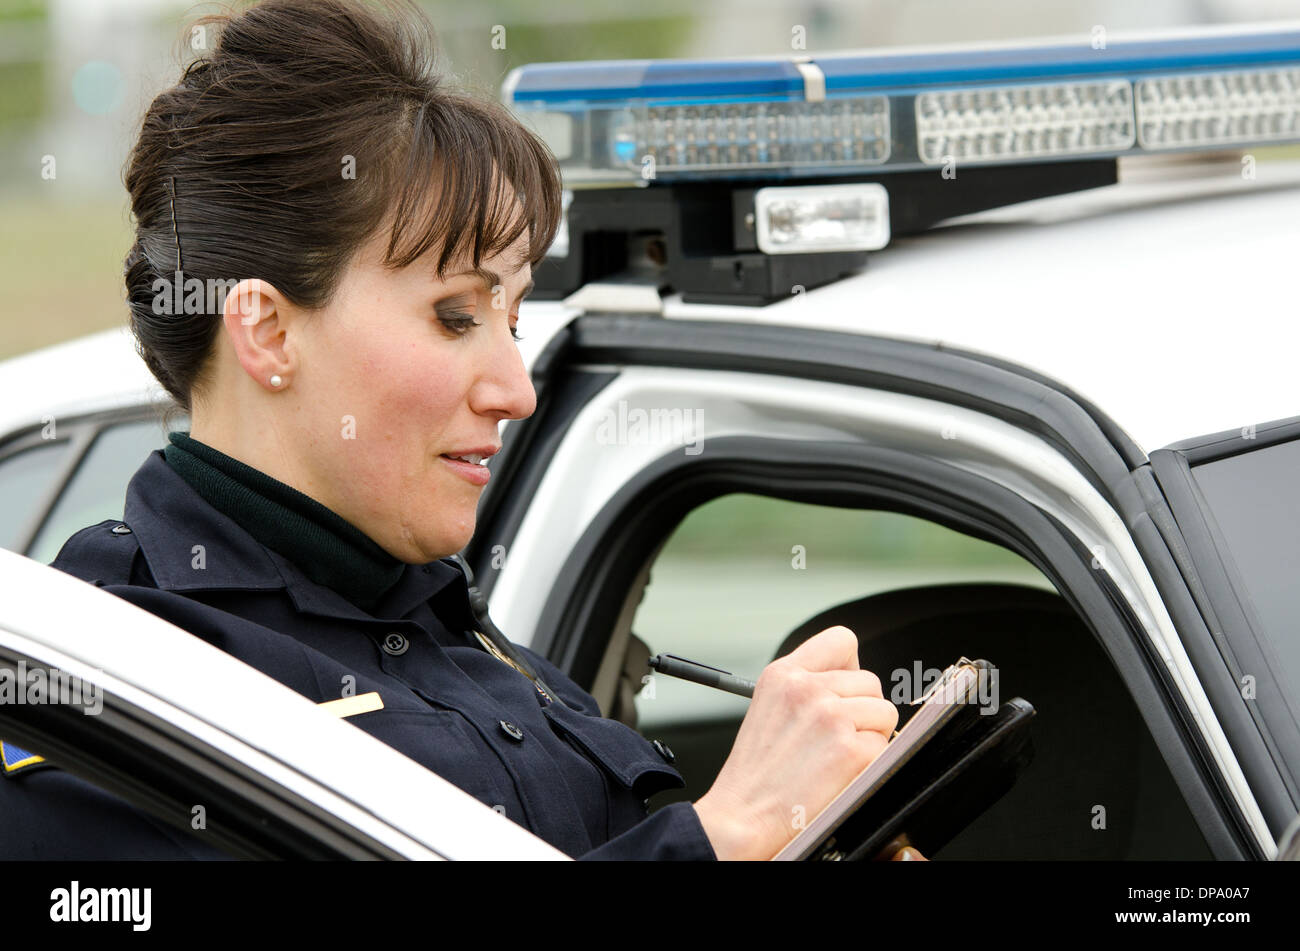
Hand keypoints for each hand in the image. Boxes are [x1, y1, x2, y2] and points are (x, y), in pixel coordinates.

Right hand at [692, 626, 897, 859]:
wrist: (742, 816)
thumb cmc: (757, 773)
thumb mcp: (769, 707)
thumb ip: (806, 686)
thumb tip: (852, 682)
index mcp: (783, 673)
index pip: (841, 640)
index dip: (850, 667)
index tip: (843, 691)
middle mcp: (807, 688)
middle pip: (870, 682)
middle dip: (860, 711)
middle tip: (831, 741)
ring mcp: (830, 716)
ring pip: (884, 712)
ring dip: (870, 736)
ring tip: (835, 757)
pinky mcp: (851, 749)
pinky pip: (885, 746)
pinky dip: (871, 764)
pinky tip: (841, 774)